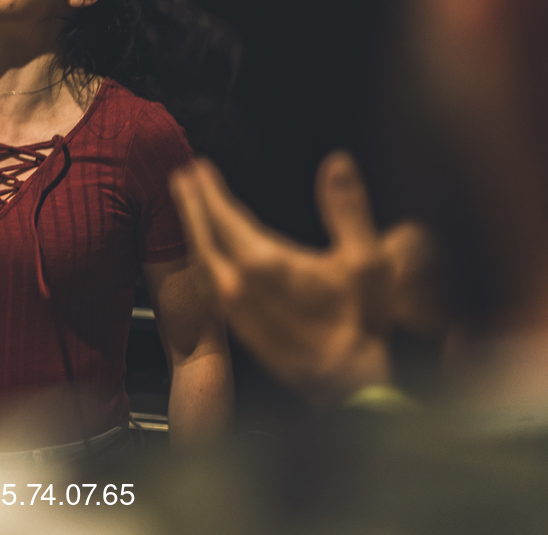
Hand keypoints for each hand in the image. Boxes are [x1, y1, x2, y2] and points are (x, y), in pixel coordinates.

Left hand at [170, 152, 431, 406]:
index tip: (196, 168)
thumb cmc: (359, 325)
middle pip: (203, 235)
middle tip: (180, 179)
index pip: (224, 216)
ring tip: (188, 210)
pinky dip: (202, 259)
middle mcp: (238, 284)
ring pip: (201, 260)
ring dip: (193, 230)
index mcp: (264, 262)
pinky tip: (205, 256)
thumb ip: (347, 208)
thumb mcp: (367, 260)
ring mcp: (234, 308)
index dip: (208, 190)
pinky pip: (208, 283)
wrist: (349, 383)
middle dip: (191, 204)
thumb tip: (337, 165)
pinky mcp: (238, 325)